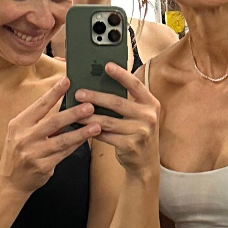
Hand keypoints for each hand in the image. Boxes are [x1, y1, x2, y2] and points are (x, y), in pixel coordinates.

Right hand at [0, 76, 102, 195]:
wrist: (10, 180)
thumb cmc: (19, 152)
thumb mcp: (22, 132)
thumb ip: (39, 120)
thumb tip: (64, 105)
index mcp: (19, 124)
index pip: (39, 105)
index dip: (54, 93)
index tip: (67, 81)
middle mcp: (24, 138)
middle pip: (53, 122)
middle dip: (73, 113)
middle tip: (89, 106)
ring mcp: (33, 153)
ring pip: (62, 140)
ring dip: (81, 132)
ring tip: (96, 125)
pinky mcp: (43, 167)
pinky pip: (63, 154)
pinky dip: (76, 145)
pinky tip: (87, 139)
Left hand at [76, 62, 160, 178]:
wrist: (146, 162)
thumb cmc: (137, 133)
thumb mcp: (139, 115)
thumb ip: (128, 100)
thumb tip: (102, 83)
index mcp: (151, 103)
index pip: (135, 85)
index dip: (121, 74)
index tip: (107, 65)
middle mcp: (148, 116)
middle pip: (117, 102)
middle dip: (95, 97)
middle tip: (79, 93)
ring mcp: (141, 132)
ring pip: (108, 121)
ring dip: (89, 116)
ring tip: (76, 112)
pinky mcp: (130, 145)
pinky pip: (106, 136)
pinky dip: (93, 131)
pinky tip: (82, 127)